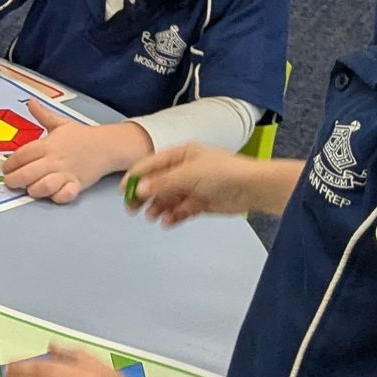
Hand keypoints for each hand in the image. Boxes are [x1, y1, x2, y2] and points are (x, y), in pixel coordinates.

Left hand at [0, 106, 135, 205]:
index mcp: (48, 144)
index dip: (10, 163)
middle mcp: (54, 160)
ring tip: (29, 188)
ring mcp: (66, 174)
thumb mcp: (60, 123)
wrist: (107, 145)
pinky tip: (52, 194)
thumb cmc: (81, 136)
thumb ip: (43, 115)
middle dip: (14, 180)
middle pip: (27, 173)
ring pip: (43, 186)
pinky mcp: (77, 185)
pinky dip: (57, 197)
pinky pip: (64, 195)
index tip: (5, 169)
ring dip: (33, 190)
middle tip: (11, 182)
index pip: (22, 155)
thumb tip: (30, 102)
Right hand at [127, 143, 269, 226]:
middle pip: (157, 183)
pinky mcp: (200, 202)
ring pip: (168, 198)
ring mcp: (192, 186)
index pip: (151, 164)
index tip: (124, 191)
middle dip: (145, 196)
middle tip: (133, 209)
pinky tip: (168, 221)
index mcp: (180, 155)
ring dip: (159, 208)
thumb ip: (162, 182)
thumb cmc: (223, 172)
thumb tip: (139, 189)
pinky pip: (181, 210)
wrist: (252, 187)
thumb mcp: (187, 174)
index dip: (136, 177)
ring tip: (154, 217)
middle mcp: (184, 169)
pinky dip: (173, 216)